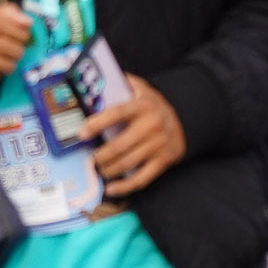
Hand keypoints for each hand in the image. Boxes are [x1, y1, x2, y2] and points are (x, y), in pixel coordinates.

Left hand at [80, 73, 186, 198]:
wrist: (187, 117)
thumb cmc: (154, 105)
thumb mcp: (142, 89)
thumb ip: (123, 83)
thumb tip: (97, 78)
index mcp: (143, 106)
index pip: (116, 114)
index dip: (96, 124)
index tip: (81, 134)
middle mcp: (151, 126)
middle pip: (118, 146)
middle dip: (99, 156)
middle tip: (91, 159)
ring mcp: (158, 145)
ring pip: (126, 163)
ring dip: (108, 170)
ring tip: (100, 169)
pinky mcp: (163, 161)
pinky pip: (141, 178)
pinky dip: (124, 186)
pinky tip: (111, 188)